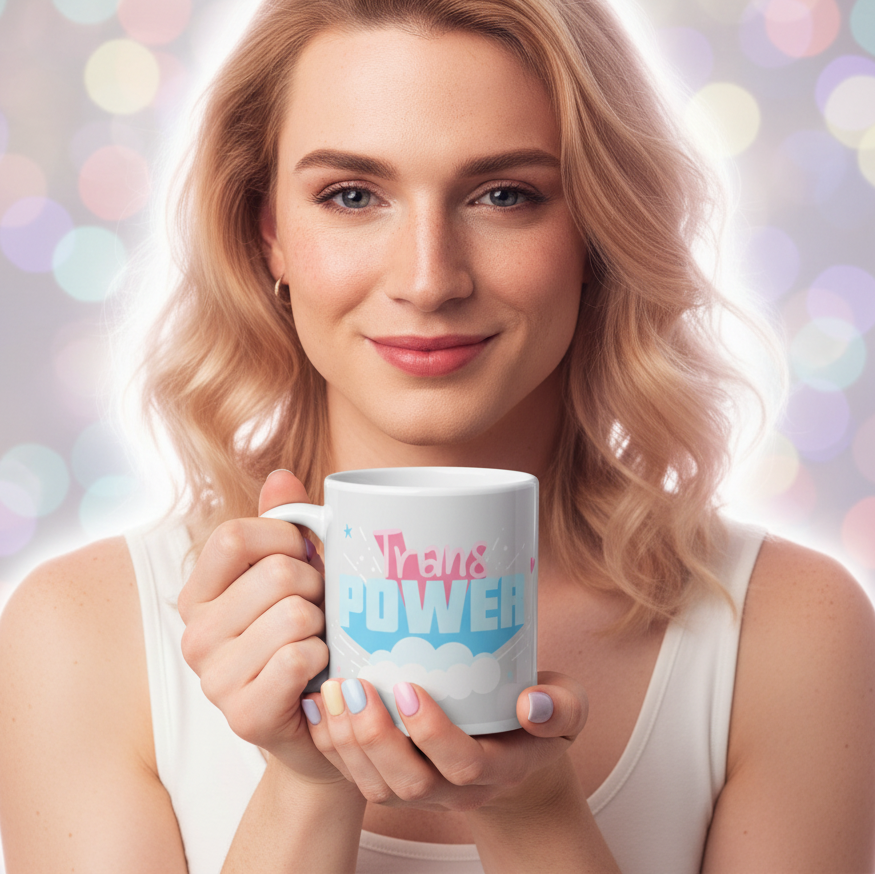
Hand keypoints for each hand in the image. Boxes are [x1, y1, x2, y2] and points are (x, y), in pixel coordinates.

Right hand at [177, 470, 340, 784]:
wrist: (321, 718)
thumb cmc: (307, 635)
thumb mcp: (295, 572)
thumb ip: (284, 523)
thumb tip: (281, 476)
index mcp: (199, 593)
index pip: (234, 535)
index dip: (285, 538)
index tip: (304, 558)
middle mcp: (194, 634)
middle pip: (275, 573)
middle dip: (316, 586)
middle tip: (319, 610)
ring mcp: (213, 679)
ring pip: (294, 614)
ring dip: (324, 626)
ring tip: (318, 641)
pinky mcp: (242, 715)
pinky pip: (299, 657)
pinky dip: (323, 658)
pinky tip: (318, 671)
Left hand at [302, 671, 587, 811]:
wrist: (515, 757)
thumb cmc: (537, 722)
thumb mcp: (567, 709)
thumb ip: (561, 706)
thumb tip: (532, 702)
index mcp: (497, 769)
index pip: (461, 765)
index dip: (433, 733)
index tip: (410, 687)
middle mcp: (454, 790)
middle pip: (407, 782)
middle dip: (375, 738)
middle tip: (354, 686)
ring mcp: (421, 791)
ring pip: (375, 786)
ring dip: (346, 742)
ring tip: (331, 691)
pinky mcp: (394, 781)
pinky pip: (356, 777)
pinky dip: (331, 746)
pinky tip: (318, 707)